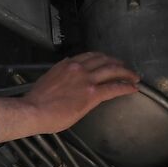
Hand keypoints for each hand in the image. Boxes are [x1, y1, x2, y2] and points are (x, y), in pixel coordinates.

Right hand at [0, 52, 138, 144]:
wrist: (33, 110)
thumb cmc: (37, 101)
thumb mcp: (49, 80)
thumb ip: (61, 75)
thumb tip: (67, 76)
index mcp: (67, 65)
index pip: (89, 56)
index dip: (102, 58)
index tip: (107, 61)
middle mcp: (78, 68)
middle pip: (104, 60)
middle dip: (116, 62)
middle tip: (124, 67)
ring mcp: (86, 80)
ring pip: (112, 70)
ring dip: (126, 72)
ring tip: (134, 76)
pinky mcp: (92, 93)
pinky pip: (114, 87)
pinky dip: (125, 86)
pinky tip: (132, 88)